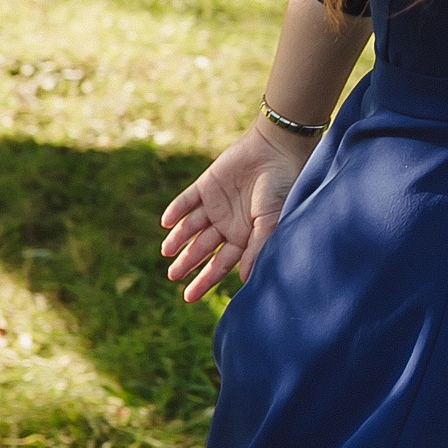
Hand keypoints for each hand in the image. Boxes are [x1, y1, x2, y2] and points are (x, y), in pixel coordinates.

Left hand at [159, 119, 314, 302]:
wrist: (276, 150)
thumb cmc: (281, 188)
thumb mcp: (270, 221)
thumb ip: (256, 248)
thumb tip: (246, 280)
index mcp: (244, 236)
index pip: (221, 264)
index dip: (205, 280)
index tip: (189, 297)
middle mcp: (227, 223)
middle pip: (202, 249)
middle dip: (187, 263)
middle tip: (173, 277)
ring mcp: (215, 204)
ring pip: (191, 227)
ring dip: (178, 239)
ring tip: (166, 251)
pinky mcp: (206, 185)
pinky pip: (187, 200)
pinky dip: (176, 210)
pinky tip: (166, 223)